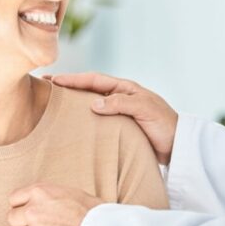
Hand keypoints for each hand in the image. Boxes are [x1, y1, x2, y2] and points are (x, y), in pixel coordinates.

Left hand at [7, 181, 102, 225]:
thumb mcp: (71, 194)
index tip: (28, 211)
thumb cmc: (94, 214)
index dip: (22, 205)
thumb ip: (50, 198)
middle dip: (24, 223)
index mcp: (40, 192)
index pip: (14, 198)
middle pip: (12, 218)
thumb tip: (41, 203)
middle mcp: (32, 211)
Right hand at [48, 72, 177, 164]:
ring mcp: (119, 112)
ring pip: (91, 103)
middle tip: (46, 86)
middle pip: (89, 89)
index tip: (54, 79)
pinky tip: (71, 124)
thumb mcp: (144, 110)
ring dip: (73, 102)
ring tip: (53, 104)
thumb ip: (121, 104)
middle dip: (68, 86)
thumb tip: (93, 103)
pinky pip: (97, 119)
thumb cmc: (164, 125)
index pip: (94, 80)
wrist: (178, 146)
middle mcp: (120, 98)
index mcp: (126, 89)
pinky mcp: (119, 127)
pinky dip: (83, 118)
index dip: (73, 79)